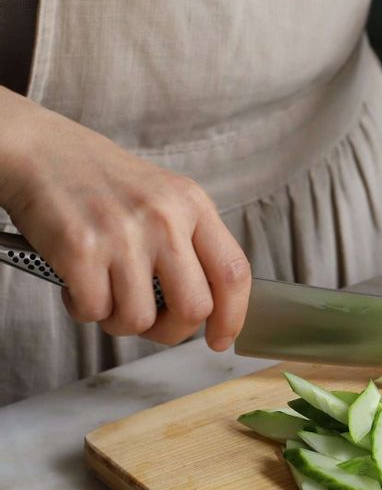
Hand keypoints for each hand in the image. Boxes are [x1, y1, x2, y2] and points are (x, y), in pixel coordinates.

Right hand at [0, 87, 250, 349]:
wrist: (40, 151)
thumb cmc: (104, 183)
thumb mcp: (165, 198)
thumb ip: (191, 244)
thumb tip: (212, 308)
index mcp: (193, 205)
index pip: (233, 272)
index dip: (232, 316)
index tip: (221, 339)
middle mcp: (165, 218)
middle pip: (194, 307)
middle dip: (172, 331)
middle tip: (152, 323)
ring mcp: (124, 234)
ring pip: (140, 319)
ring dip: (120, 321)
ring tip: (106, 292)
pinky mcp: (81, 249)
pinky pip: (95, 312)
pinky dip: (84, 309)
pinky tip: (78, 282)